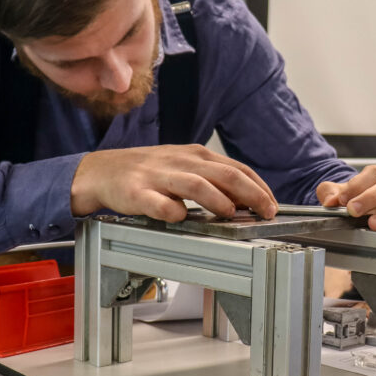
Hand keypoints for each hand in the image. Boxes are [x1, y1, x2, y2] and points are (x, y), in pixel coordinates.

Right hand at [70, 144, 277, 221]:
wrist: (103, 171)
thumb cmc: (149, 173)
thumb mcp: (185, 168)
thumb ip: (214, 180)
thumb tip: (248, 199)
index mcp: (196, 156)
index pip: (237, 168)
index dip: (259, 187)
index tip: (272, 205)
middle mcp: (182, 162)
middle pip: (225, 175)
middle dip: (251, 194)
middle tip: (266, 212)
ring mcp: (159, 177)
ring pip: (196, 185)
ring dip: (217, 200)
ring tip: (230, 214)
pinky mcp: (137, 193)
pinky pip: (158, 203)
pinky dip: (172, 211)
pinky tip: (181, 219)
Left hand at [317, 164, 375, 230]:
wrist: (355, 212)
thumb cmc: (348, 201)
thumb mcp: (333, 194)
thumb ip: (329, 193)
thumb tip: (330, 202)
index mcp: (375, 179)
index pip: (374, 173)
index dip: (358, 185)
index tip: (342, 200)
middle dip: (371, 198)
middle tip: (353, 211)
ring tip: (372, 224)